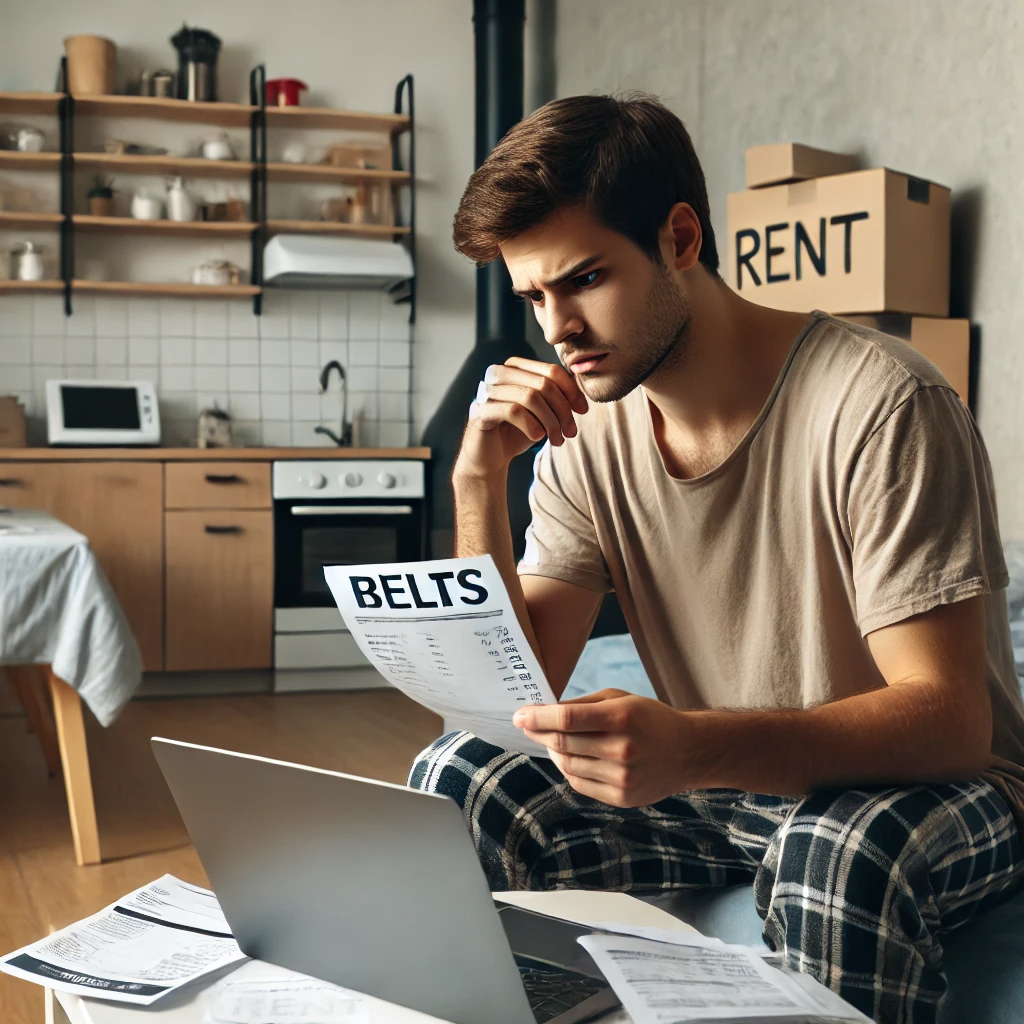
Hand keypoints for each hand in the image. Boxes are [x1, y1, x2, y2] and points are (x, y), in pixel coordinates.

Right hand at [455, 357, 588, 479]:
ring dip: (550, 422)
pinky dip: (532, 425)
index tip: (583, 411)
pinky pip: (513, 411)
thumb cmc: (518, 431)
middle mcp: (498, 373)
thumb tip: (580, 379)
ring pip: (530, 396)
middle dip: (563, 410)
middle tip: (572, 432)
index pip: (551, 370)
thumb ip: (556, 393)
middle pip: (543, 383)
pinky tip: (538, 437)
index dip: (572, 391)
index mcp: (515, 367)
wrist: (490, 458)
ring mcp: (486, 391)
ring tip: (557, 440)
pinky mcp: (480, 411)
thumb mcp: (542, 410)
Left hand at [513, 689, 690, 806]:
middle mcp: (622, 749)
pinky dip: (567, 769)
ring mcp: (623, 777)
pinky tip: (569, 757)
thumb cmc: (650, 719)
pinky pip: (579, 783)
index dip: (538, 717)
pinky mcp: (622, 797)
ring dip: (553, 751)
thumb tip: (544, 712)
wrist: (689, 752)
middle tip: (526, 725)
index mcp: (622, 718)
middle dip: (538, 733)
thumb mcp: (620, 699)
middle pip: (563, 743)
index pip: (567, 719)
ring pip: (567, 765)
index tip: (519, 715)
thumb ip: (583, 705)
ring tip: (552, 740)